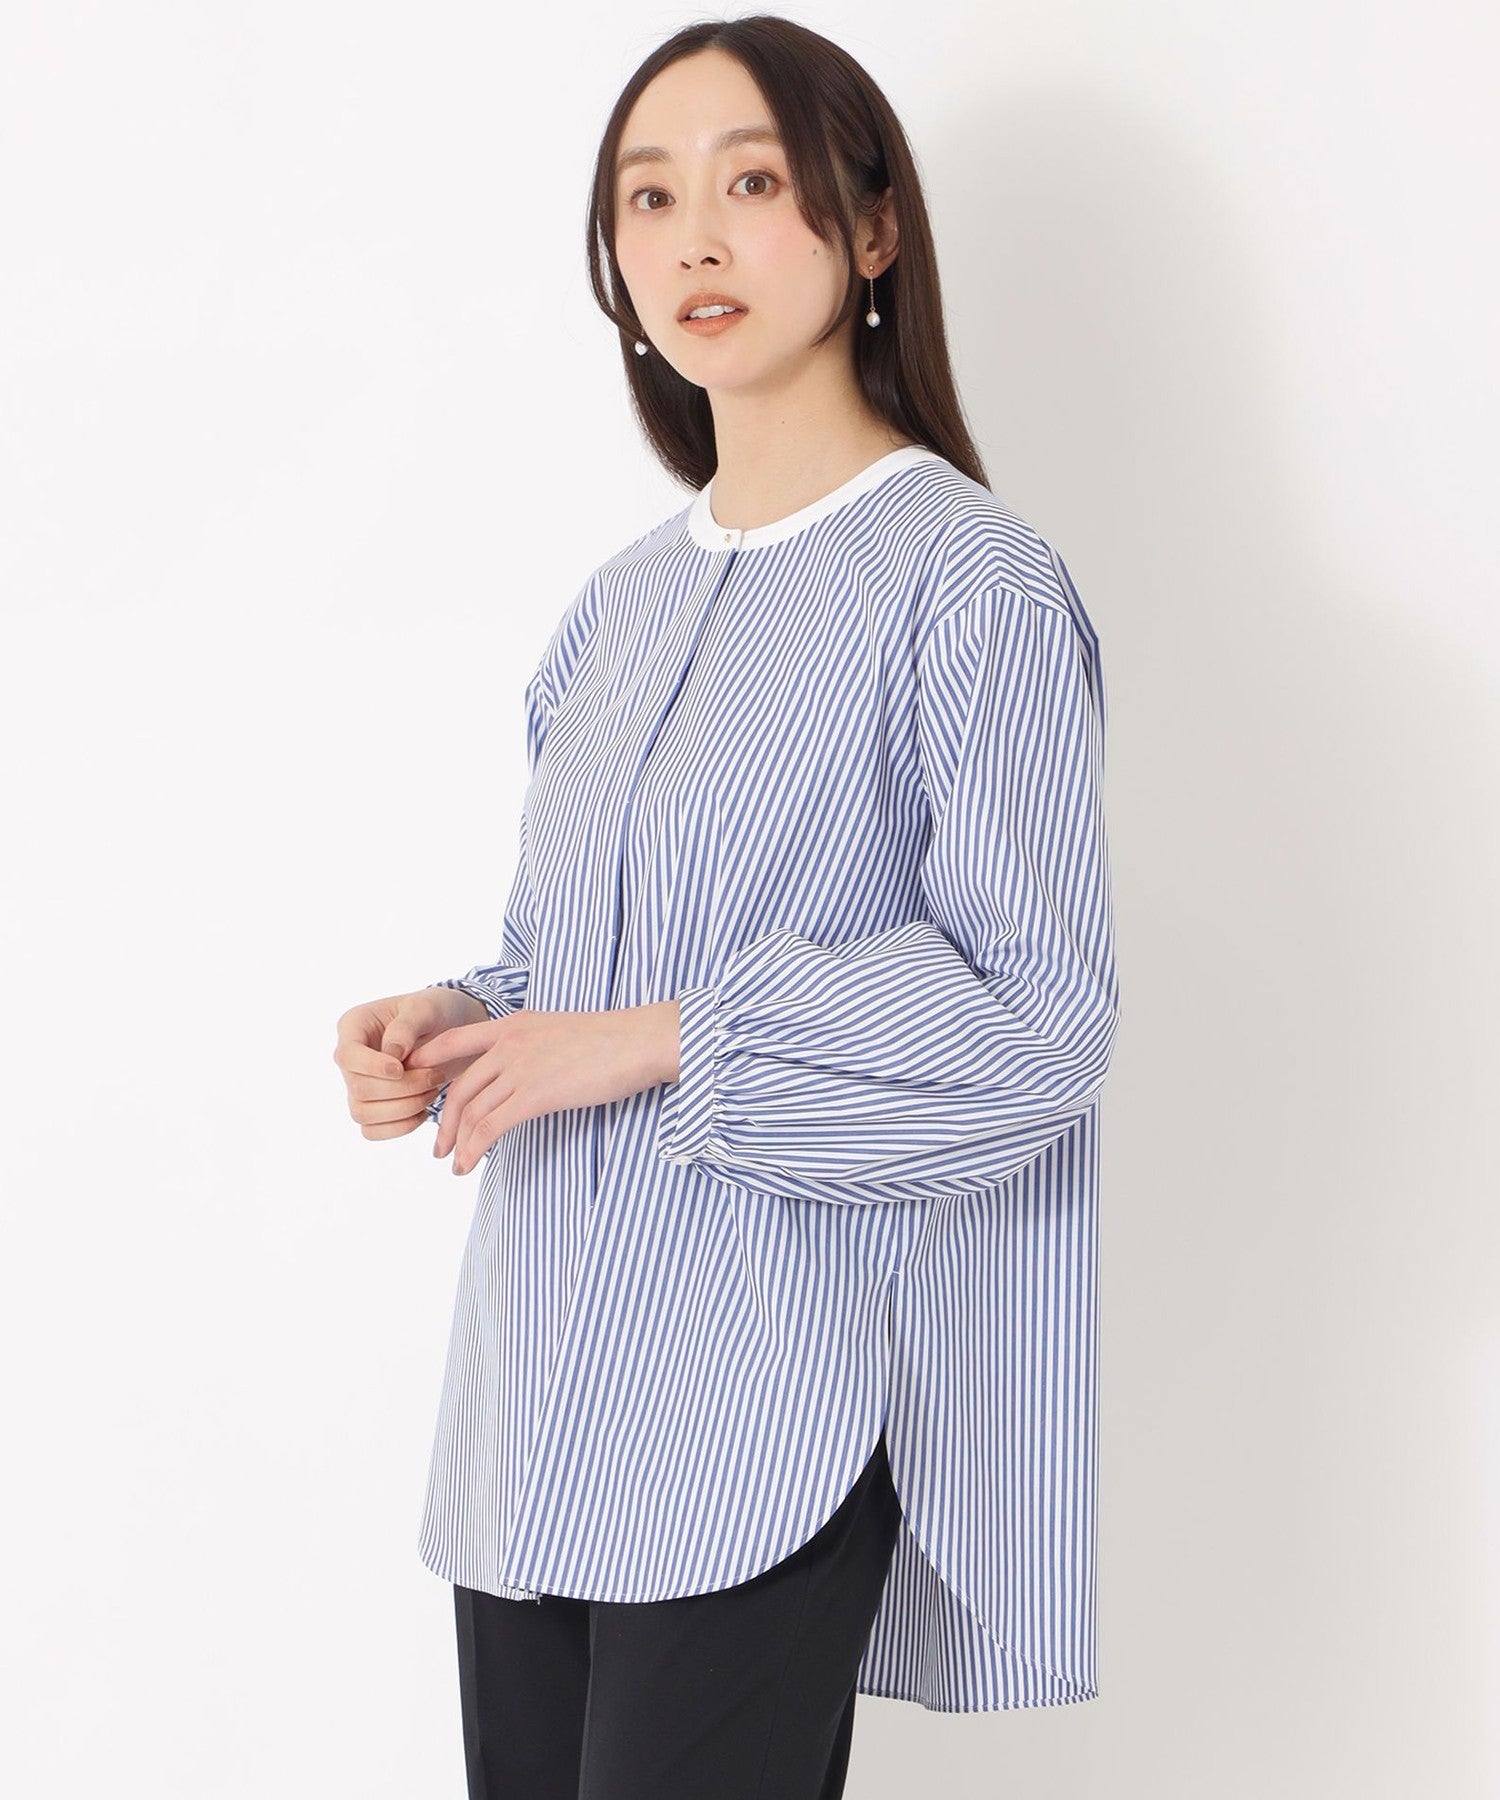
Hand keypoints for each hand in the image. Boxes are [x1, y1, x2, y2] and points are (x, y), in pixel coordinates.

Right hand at [333, 987, 488, 1140]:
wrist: (454, 1030)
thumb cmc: (437, 1012)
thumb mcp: (427, 1007)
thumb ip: (407, 1026)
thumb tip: (391, 1055)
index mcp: (354, 1026)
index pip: (347, 1055)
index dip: (371, 1067)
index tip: (401, 1068)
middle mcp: (351, 1059)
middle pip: (358, 1089)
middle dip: (402, 1088)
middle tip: (435, 1076)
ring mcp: (358, 1085)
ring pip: (362, 1114)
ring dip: (403, 1109)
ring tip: (432, 1091)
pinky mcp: (372, 1107)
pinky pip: (372, 1131)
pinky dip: (400, 1127)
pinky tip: (424, 1110)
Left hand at [407, 1001, 679, 1174]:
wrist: (638, 1040)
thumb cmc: (613, 1040)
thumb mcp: (562, 1031)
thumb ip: (535, 1046)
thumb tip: (530, 1071)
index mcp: (514, 1024)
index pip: (456, 1039)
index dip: (430, 1060)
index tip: (414, 1080)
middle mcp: (509, 1044)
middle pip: (459, 1086)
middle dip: (444, 1121)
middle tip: (440, 1146)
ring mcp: (520, 1068)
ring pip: (471, 1110)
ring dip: (458, 1142)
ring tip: (455, 1165)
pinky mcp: (535, 1094)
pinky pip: (491, 1126)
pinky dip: (474, 1149)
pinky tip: (470, 1165)